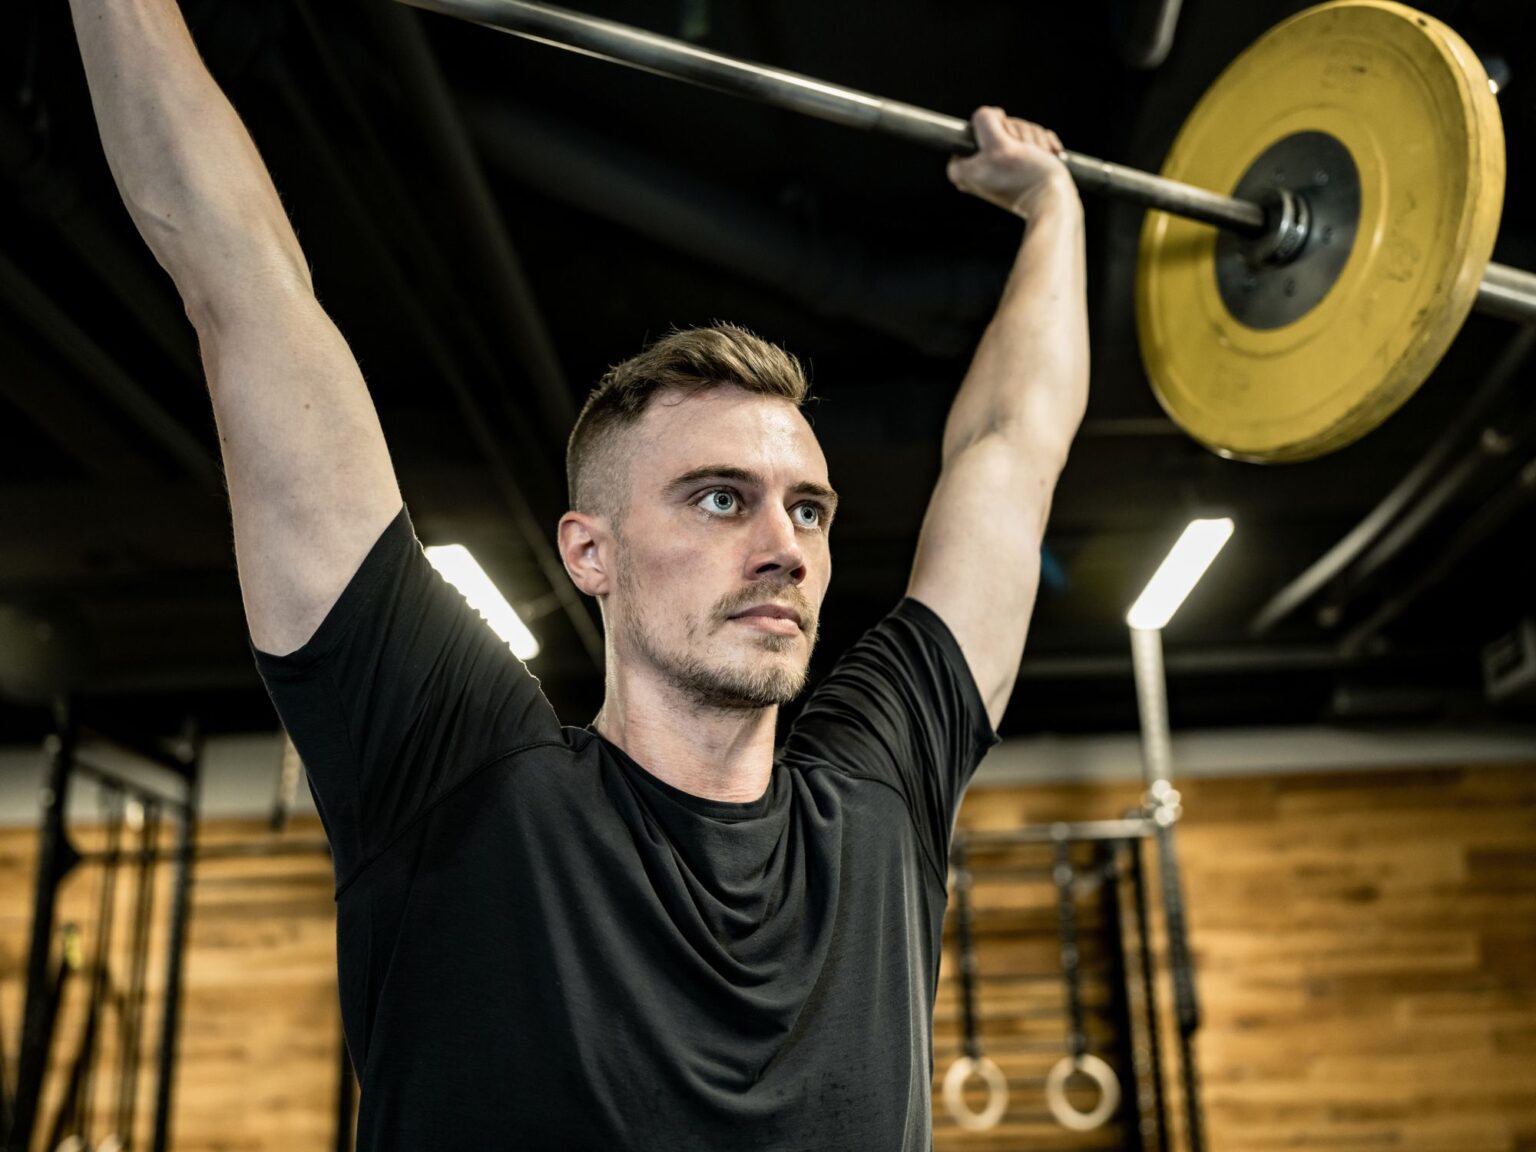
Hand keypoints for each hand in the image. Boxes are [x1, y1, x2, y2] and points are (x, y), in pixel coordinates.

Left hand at [947, 107, 1075, 219]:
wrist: (1055, 201)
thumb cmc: (1027, 176)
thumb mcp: (999, 144)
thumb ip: (985, 121)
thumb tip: (991, 114)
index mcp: (962, 170)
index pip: (976, 128)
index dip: (995, 130)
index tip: (1005, 146)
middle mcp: (978, 170)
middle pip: (998, 129)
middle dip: (1019, 135)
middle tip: (1024, 154)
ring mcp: (1000, 170)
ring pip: (1016, 133)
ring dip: (1033, 140)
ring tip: (1038, 157)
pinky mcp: (1019, 169)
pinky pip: (1030, 141)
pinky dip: (1042, 144)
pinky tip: (1047, 155)